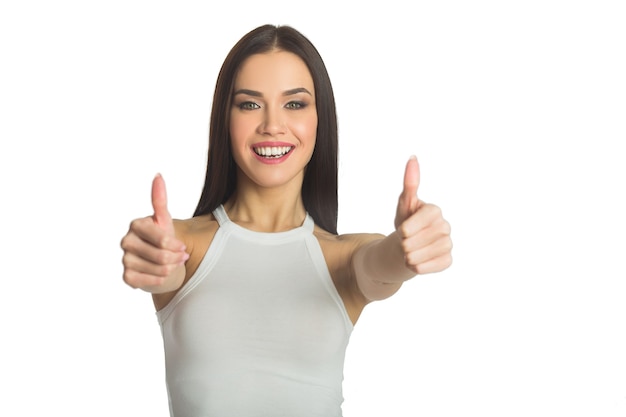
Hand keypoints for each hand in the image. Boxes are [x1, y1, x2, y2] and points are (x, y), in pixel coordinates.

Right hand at [121, 174, 187, 291]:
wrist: (161, 262)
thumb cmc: (163, 238)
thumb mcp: (164, 220)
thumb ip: (160, 199)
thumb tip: (158, 175)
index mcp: (136, 225)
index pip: (162, 239)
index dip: (176, 246)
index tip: (182, 247)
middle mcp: (126, 241)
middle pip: (161, 256)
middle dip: (176, 258)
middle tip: (181, 257)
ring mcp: (125, 259)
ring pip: (157, 270)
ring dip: (170, 269)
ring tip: (173, 264)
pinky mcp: (126, 277)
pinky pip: (147, 281)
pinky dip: (159, 280)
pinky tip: (161, 275)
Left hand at [394, 156, 451, 273]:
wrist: (407, 247)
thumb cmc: (405, 223)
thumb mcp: (404, 204)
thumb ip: (409, 183)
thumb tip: (413, 158)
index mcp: (434, 211)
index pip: (420, 221)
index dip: (406, 228)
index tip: (403, 230)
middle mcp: (445, 226)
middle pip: (416, 240)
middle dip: (404, 243)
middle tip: (404, 242)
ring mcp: (448, 244)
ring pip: (421, 255)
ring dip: (408, 256)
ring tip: (408, 252)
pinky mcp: (447, 260)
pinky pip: (429, 267)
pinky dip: (418, 267)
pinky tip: (416, 261)